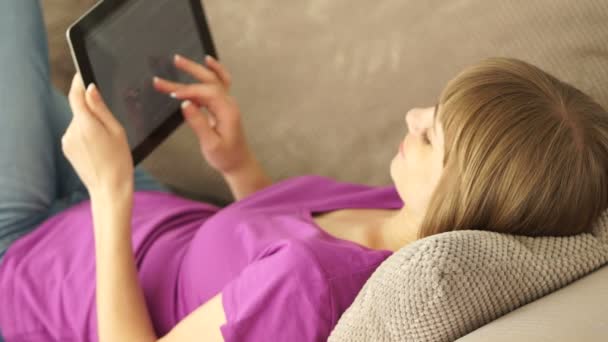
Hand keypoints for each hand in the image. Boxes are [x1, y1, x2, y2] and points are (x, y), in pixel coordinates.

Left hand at [62, 72, 133, 197]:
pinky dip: (86, 134)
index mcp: (85, 124)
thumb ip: (101, 108)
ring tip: (107, 141)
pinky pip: (76, 133)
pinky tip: (99, 148)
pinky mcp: (67, 149)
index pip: (76, 95)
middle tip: (111, 124)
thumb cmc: (120, 162)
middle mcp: (72, 131)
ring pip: (79, 121)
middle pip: (80, 109)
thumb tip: (90, 89)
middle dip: (92, 110)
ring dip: (90, 124)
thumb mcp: (117, 131)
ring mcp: (67, 141)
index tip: (83, 73)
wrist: (110, 189)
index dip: (78, 82)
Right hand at [152, 54, 254, 174]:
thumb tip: (185, 105)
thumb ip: (198, 124)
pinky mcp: (223, 107)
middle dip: (192, 69)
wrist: (239, 163)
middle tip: (175, 59)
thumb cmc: (226, 156)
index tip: (172, 94)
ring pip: (211, 81)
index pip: (207, 92)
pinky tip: (204, 66)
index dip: (189, 91)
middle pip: (211, 79)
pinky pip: (217, 85)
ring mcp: (227, 104)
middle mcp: (229, 104)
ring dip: (195, 71)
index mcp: (227, 112)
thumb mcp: (210, 144)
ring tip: (178, 61)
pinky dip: (210, 74)